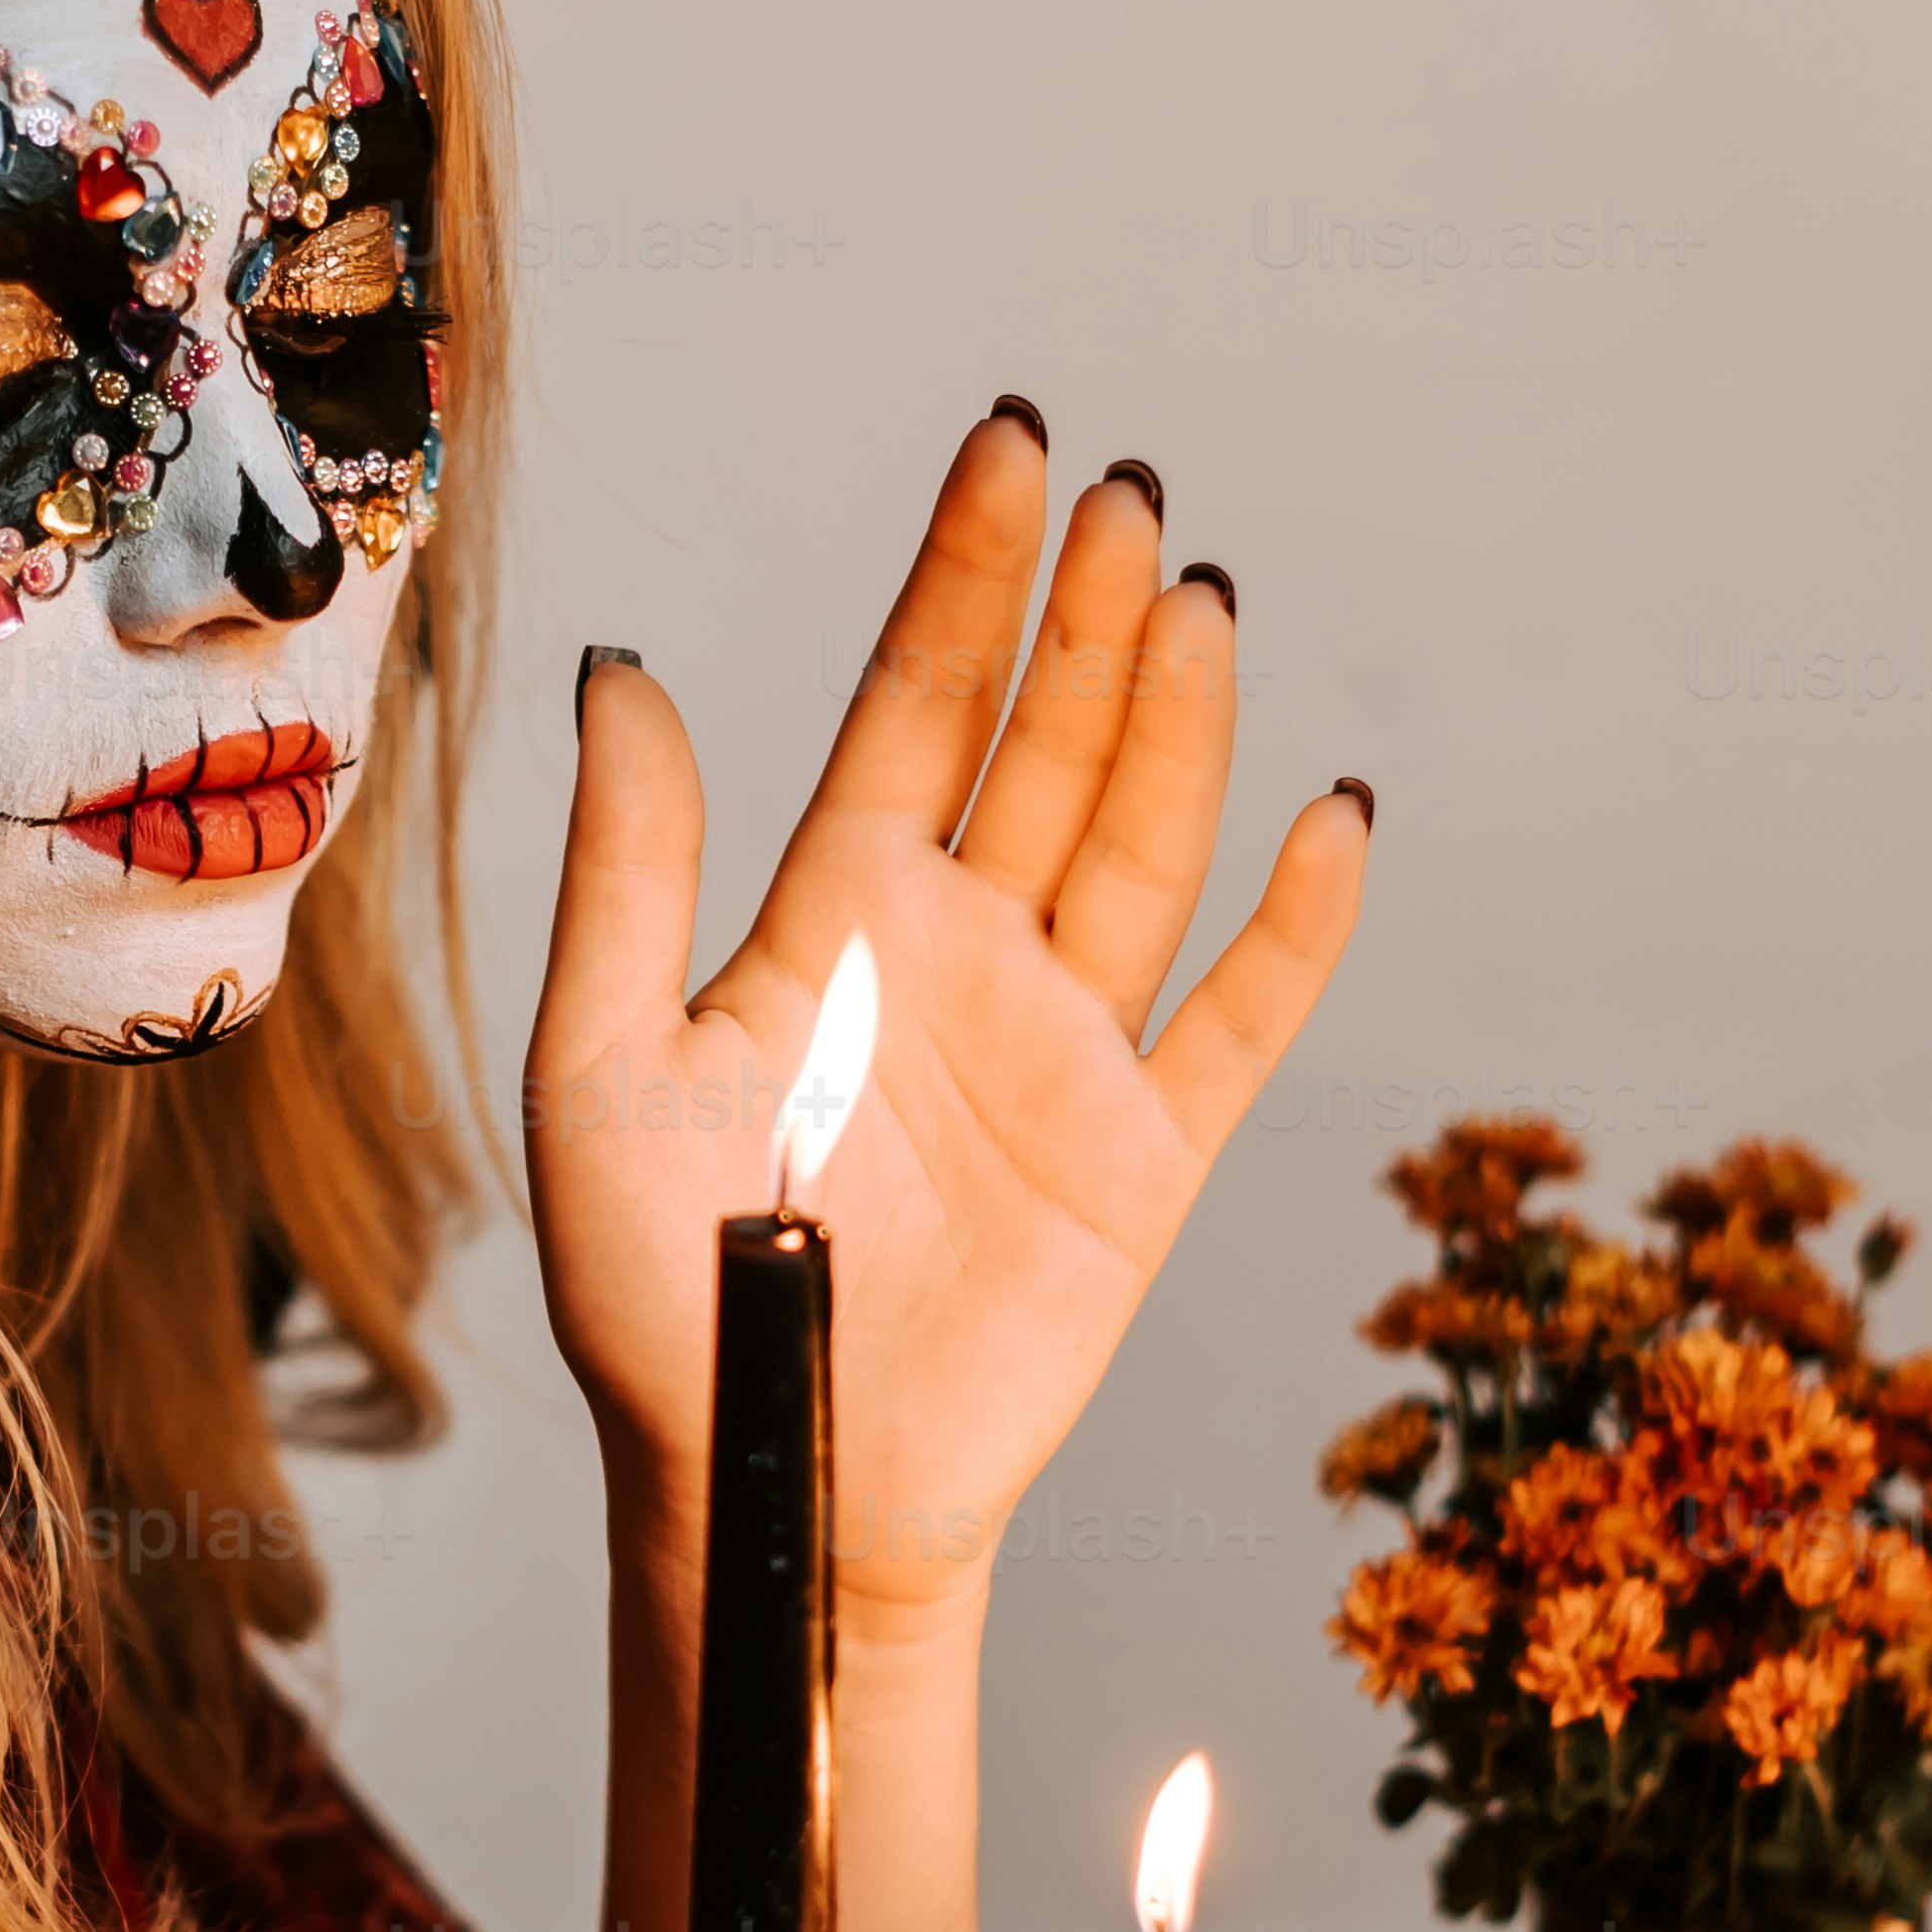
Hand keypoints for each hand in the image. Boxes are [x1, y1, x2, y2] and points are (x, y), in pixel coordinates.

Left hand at [532, 426, 1367, 1629]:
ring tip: (1194, 594)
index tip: (1008, 444)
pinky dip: (1297, 927)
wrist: (768, 1486)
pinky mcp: (1143, 1155)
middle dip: (1083, 620)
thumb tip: (621, 675)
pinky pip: (1241, 1020)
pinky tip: (1331, 819)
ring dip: (1177, 726)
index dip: (963, 578)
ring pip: (1143, 844)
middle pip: (1045, 747)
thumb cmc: (658, 1299)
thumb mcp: (600, 1069)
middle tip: (1119, 493)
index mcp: (836, 916)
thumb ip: (628, 875)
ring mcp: (1064, 1047)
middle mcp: (963, 954)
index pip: (916, 706)